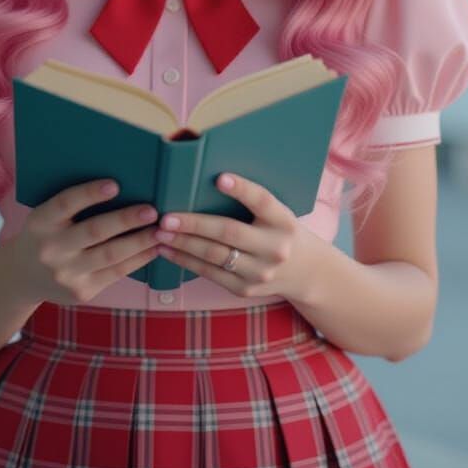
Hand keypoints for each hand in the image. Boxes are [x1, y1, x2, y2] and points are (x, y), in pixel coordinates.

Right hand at [11, 178, 159, 305]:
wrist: (22, 277)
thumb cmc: (45, 234)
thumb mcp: (46, 216)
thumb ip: (72, 205)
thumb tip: (120, 187)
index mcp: (40, 222)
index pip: (65, 204)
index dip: (89, 194)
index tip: (115, 184)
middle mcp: (51, 249)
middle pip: (94, 231)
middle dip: (126, 220)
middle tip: (151, 210)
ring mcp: (66, 274)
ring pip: (110, 255)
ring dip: (140, 241)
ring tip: (160, 229)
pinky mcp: (81, 292)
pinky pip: (116, 273)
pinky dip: (138, 259)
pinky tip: (153, 248)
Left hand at [153, 172, 320, 300]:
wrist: (306, 272)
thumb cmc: (280, 231)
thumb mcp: (278, 214)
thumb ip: (252, 202)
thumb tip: (207, 181)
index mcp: (284, 221)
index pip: (263, 201)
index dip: (242, 189)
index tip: (220, 178)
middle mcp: (275, 248)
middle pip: (229, 232)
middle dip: (194, 224)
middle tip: (167, 216)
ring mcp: (261, 272)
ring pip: (215, 255)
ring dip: (183, 244)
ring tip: (160, 232)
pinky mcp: (246, 289)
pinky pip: (210, 274)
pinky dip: (186, 261)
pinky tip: (168, 250)